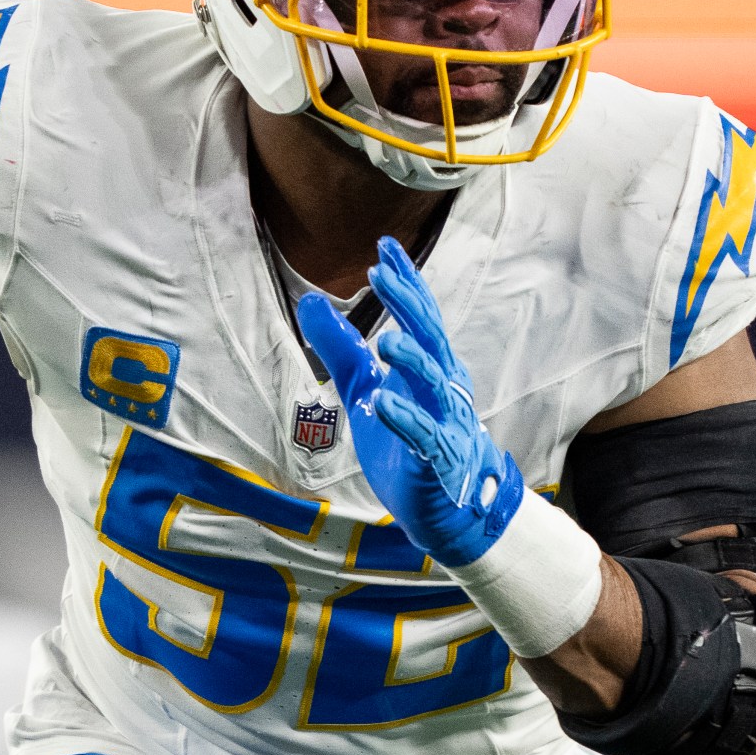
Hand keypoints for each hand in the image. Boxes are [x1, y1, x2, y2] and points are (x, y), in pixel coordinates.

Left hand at [296, 236, 524, 567]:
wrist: (443, 506)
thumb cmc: (408, 442)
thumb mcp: (366, 389)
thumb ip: (341, 349)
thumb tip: (310, 301)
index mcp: (429, 367)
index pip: (420, 317)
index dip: (405, 283)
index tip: (385, 248)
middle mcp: (443, 387)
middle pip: (430, 338)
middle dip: (408, 305)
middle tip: (382, 274)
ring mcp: (445, 421)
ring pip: (434, 384)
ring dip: (412, 361)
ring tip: (386, 341)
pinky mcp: (437, 459)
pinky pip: (424, 435)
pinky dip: (405, 419)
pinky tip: (382, 403)